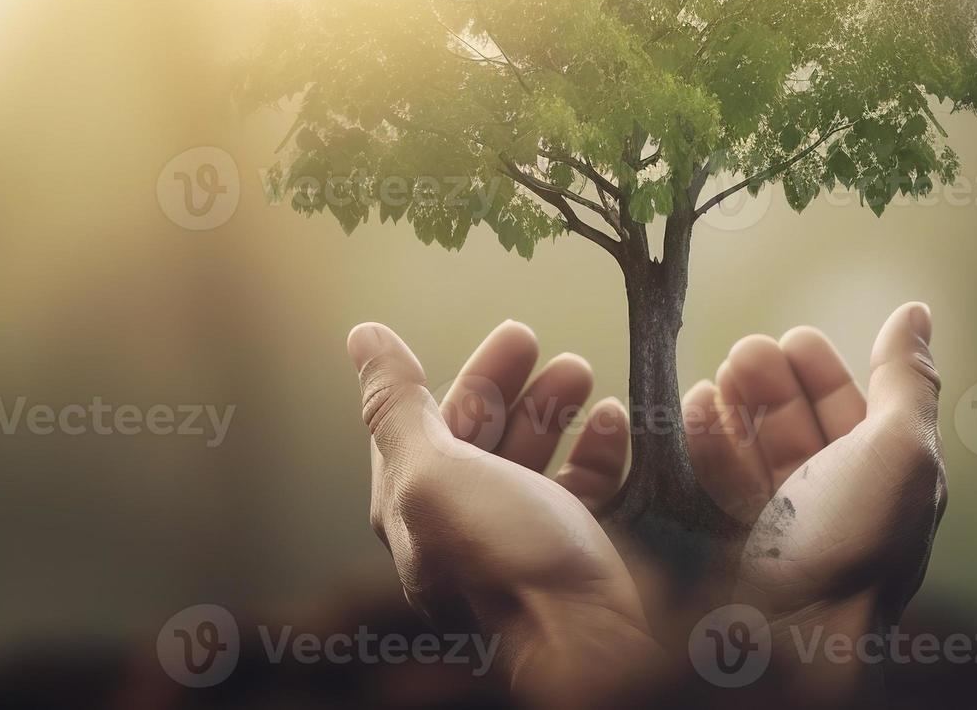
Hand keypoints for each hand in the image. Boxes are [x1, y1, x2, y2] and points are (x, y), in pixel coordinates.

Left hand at [348, 320, 659, 706]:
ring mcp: (519, 542)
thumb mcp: (433, 473)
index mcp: (416, 510)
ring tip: (580, 372)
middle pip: (479, 439)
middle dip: (508, 386)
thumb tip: (364, 336)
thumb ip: (398, 407)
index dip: (462, 376)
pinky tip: (612, 422)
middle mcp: (462, 528)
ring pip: (531, 460)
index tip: (509, 335)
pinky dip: (597, 451)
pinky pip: (582, 492)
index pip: (422, 427)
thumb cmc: (504, 559)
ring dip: (553, 410)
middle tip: (540, 344)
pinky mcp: (573, 555)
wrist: (585, 642)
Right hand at [682, 303, 946, 687]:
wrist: (796, 632)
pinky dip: (701, 439)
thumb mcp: (902, 450)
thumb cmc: (858, 543)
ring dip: (733, 406)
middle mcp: (827, 505)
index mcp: (879, 485)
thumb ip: (907, 379)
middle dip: (771, 383)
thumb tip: (915, 312)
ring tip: (718, 380)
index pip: (852, 416)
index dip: (825, 375)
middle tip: (746, 352)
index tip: (796, 339)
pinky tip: (694, 410)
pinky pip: (708, 477)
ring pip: (749, 448)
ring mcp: (772, 524)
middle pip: (795, 426)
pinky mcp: (722, 538)